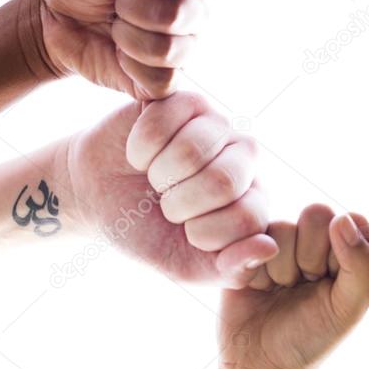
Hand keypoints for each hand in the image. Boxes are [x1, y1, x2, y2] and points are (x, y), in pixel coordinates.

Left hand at [34, 0, 203, 99]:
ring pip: (170, 51)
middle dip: (133, 10)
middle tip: (118, 6)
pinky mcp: (166, 81)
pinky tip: (121, 56)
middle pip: (179, 15)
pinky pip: (163, 82)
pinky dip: (132, 67)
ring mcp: (183, 49)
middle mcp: (193, 13)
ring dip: (129, 39)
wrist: (55, 22)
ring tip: (118, 30)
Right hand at [58, 100, 273, 286]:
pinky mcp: (181, 98)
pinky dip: (139, 148)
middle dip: (179, 204)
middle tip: (167, 205)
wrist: (99, 199)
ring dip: (158, 175)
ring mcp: (215, 123)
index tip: (188, 233)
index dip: (204, 233)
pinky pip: (162, 122)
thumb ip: (230, 270)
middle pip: (223, 181)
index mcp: (255, 198)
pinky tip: (140, 155)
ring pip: (190, 150)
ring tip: (155, 179)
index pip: (248, 217)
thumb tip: (269, 249)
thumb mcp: (187, 267)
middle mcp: (244, 156)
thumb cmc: (149, 233)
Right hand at [218, 211, 368, 368]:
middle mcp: (311, 237)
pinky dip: (250, 268)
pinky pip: (246, 239)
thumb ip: (361, 263)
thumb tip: (342, 219)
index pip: (348, 220)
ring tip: (279, 291)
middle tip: (304, 286)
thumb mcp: (349, 307)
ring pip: (282, 227)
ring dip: (281, 269)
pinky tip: (254, 287)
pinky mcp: (243, 248)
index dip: (340, 251)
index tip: (332, 284)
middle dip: (311, 257)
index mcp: (343, 246)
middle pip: (315, 214)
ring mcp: (276, 240)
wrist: (263, 366)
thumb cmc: (313, 337)